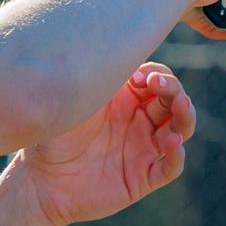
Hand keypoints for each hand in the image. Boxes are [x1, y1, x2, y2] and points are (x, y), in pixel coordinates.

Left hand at [16, 62, 195, 225]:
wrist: (40, 180)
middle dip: (173, 89)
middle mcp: (139, 122)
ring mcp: (143, 150)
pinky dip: (177, 155)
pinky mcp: (143, 178)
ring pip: (181, 129)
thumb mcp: (75, 101)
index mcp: (126, 99)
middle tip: (158, 85)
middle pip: (174, 100)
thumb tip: (118, 45)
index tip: (138, 76)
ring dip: (185, 116)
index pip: (158, 80)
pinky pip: (170, 167)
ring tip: (180, 105)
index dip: (157, 75)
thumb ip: (98, 77)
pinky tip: (173, 142)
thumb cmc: (53, 136)